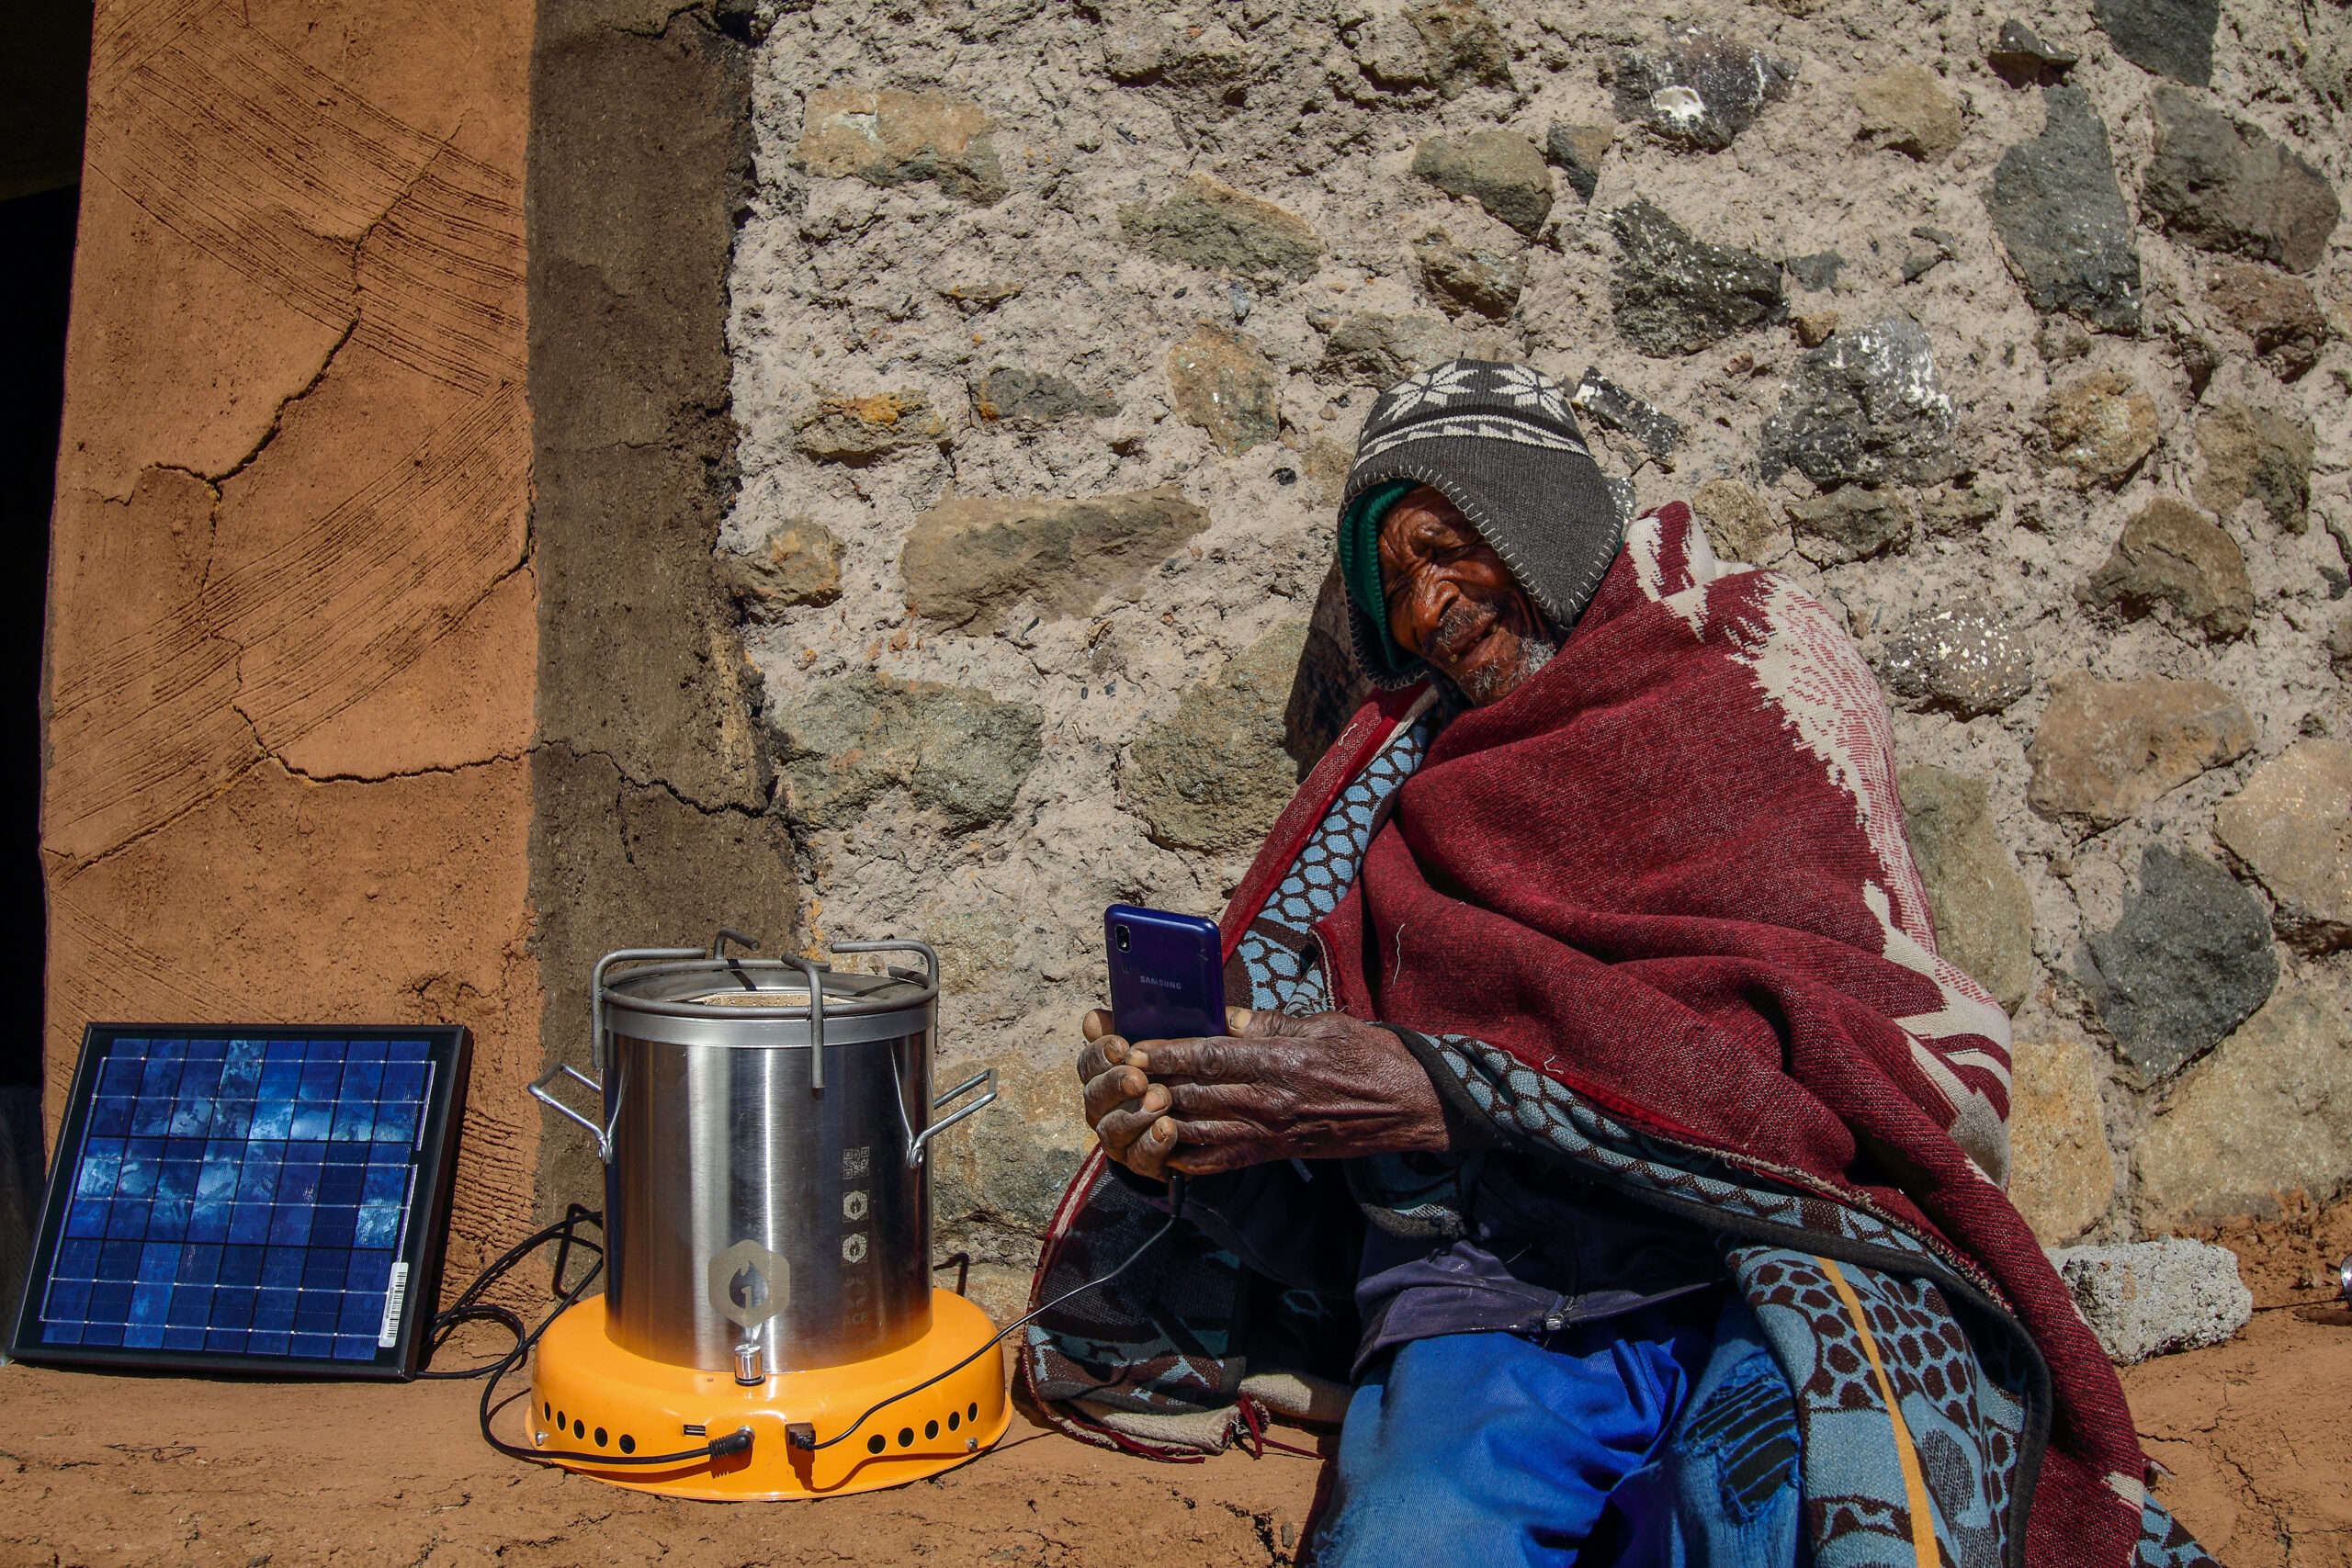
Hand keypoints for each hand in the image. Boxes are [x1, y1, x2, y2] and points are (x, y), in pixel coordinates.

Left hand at [1074, 1006, 1450, 1178]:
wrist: (1411, 1104)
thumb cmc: (1371, 1055)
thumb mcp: (1322, 1024)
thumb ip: (1271, 1023)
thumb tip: (1229, 1019)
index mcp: (1279, 1060)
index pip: (1208, 1055)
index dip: (1166, 1053)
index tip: (1135, 1046)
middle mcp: (1270, 1099)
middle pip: (1195, 1093)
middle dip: (1152, 1085)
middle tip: (1119, 1076)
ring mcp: (1273, 1131)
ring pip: (1202, 1129)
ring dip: (1163, 1121)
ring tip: (1132, 1110)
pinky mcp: (1279, 1151)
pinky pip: (1225, 1158)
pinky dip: (1191, 1156)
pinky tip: (1167, 1149)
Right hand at [1076, 1008, 1182, 1179]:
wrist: (1216, 1118)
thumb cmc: (1187, 1069)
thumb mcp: (1175, 1042)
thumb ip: (1146, 1024)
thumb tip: (1096, 1018)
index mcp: (1108, 1073)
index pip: (1088, 1062)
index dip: (1099, 1054)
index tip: (1120, 1046)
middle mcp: (1105, 1106)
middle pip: (1093, 1096)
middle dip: (1114, 1084)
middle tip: (1139, 1079)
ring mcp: (1121, 1137)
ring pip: (1110, 1130)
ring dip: (1134, 1115)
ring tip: (1162, 1102)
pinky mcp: (1142, 1162)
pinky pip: (1139, 1158)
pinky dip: (1151, 1144)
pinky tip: (1168, 1129)